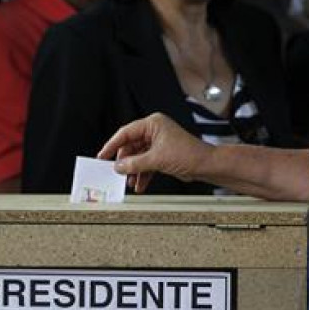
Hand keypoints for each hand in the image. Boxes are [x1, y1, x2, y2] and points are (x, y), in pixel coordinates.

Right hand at [97, 112, 211, 192]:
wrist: (206, 165)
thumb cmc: (189, 154)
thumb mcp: (157, 159)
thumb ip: (135, 163)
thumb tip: (119, 166)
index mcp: (153, 124)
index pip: (126, 133)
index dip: (112, 145)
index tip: (102, 155)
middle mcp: (155, 131)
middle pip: (131, 146)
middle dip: (125, 162)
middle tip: (116, 172)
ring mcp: (158, 143)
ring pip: (138, 157)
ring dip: (133, 171)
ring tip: (130, 182)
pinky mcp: (162, 154)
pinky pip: (147, 163)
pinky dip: (143, 174)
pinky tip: (140, 184)